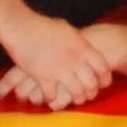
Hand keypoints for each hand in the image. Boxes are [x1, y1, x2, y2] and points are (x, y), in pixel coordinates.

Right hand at [0, 12, 114, 110]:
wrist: (21, 27)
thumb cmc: (42, 26)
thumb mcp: (67, 30)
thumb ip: (78, 42)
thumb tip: (84, 46)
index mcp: (82, 47)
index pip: (102, 67)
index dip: (105, 78)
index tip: (103, 84)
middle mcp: (74, 60)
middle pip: (91, 84)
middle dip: (91, 93)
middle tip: (88, 96)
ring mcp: (60, 70)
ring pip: (76, 93)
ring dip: (76, 99)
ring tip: (74, 100)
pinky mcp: (44, 78)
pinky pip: (53, 96)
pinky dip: (52, 98)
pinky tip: (51, 96)